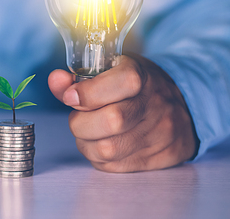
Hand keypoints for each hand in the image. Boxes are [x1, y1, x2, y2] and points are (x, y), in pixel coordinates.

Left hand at [48, 55, 198, 172]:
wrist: (182, 108)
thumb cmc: (136, 87)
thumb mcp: (111, 71)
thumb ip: (78, 78)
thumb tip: (56, 80)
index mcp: (141, 76)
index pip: (122, 82)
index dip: (88, 92)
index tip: (70, 96)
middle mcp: (154, 105)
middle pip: (112, 121)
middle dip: (81, 122)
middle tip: (78, 117)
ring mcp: (160, 133)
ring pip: (108, 149)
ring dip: (86, 142)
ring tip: (88, 132)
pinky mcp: (158, 158)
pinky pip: (113, 166)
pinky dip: (97, 157)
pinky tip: (101, 143)